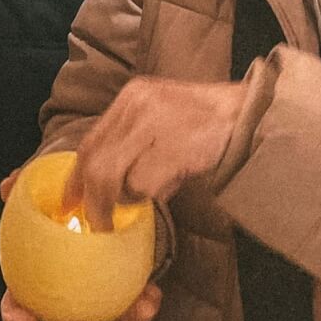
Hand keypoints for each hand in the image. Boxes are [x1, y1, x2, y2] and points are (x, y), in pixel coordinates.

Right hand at [0, 166, 161, 320]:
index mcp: (32, 277)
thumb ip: (24, 185)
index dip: (16, 318)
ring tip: (135, 310)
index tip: (24, 320)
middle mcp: (63, 294)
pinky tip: (150, 293)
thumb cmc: (65, 185)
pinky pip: (134, 307)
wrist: (104, 176)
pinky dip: (142, 306)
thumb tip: (9, 187)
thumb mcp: (44, 178)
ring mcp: (97, 295)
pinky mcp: (126, 289)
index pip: (17, 305)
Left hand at [65, 77, 247, 230]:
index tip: (69, 201)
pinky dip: (156, 192)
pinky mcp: (173, 146)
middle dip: (94, 200)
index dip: (76, 177)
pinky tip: (175, 181)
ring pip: (117, 178)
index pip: (89, 142)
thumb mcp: (160, 117)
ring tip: (158, 186)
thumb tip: (107, 185)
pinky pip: (146, 184)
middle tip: (99, 223)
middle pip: (95, 164)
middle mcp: (136, 106)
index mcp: (131, 97)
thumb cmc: (207, 123)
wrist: (252, 114)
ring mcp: (154, 125)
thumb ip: (132, 142)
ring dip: (132, 196)